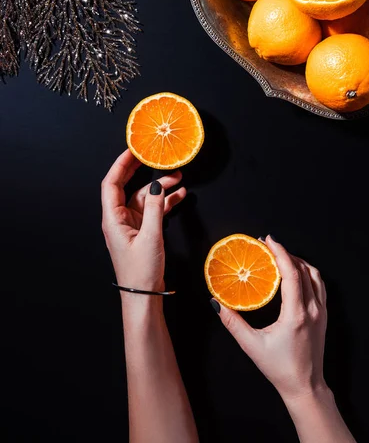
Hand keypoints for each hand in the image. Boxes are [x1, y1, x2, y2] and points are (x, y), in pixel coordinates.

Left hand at [101, 149, 185, 290]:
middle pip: (126, 186)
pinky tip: (179, 196)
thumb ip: (154, 208)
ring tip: (178, 178)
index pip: (111, 183)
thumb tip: (156, 185)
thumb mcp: (151, 236)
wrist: (143, 296)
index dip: (120, 164)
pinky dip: (165, 202)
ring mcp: (131, 224)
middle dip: (141, 171)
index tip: (132, 150)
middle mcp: (118, 219)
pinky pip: (152, 210)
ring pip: (144, 197)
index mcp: (112, 219)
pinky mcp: (142, 231)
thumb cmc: (141, 271)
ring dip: (160, 188)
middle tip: (153, 156)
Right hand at [214, 235, 327, 402]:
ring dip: (298, 261)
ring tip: (280, 256)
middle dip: (285, 253)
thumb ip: (232, 323)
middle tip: (268, 246)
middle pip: (303, 269)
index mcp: (296, 315)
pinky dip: (307, 272)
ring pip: (314, 274)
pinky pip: (319, 285)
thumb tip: (216, 303)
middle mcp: (313, 310)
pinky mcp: (324, 315)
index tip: (268, 240)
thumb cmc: (280, 368)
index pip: (292, 273)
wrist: (305, 386)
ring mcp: (321, 312)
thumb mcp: (252, 346)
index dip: (280, 252)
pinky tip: (295, 273)